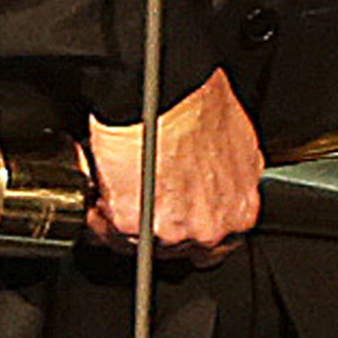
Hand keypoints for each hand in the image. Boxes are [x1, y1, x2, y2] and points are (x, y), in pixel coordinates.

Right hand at [87, 66, 262, 260]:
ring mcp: (171, 232)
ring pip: (140, 241)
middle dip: (157, 225)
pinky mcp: (132, 225)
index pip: (216, 241)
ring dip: (125, 217)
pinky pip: (107, 229)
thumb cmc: (199, 104)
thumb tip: (215, 173)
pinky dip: (98, 212)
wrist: (166, 91)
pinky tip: (100, 188)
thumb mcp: (236, 141)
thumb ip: (228, 172)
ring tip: (117, 189)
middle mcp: (209, 227)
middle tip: (144, 198)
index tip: (177, 214)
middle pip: (177, 246)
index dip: (191, 225)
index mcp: (239, 210)